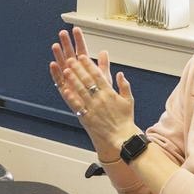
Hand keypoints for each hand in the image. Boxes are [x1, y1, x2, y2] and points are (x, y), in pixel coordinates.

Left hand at [48, 28, 136, 157]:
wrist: (121, 137)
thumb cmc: (125, 119)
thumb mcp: (128, 100)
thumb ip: (124, 86)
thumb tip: (120, 73)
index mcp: (110, 93)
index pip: (98, 75)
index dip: (90, 65)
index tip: (83, 57)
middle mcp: (100, 99)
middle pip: (87, 80)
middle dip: (78, 69)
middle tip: (70, 59)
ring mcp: (93, 108)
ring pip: (81, 91)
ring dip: (73, 80)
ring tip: (65, 70)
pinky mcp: (87, 118)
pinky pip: (78, 106)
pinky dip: (72, 98)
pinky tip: (65, 90)